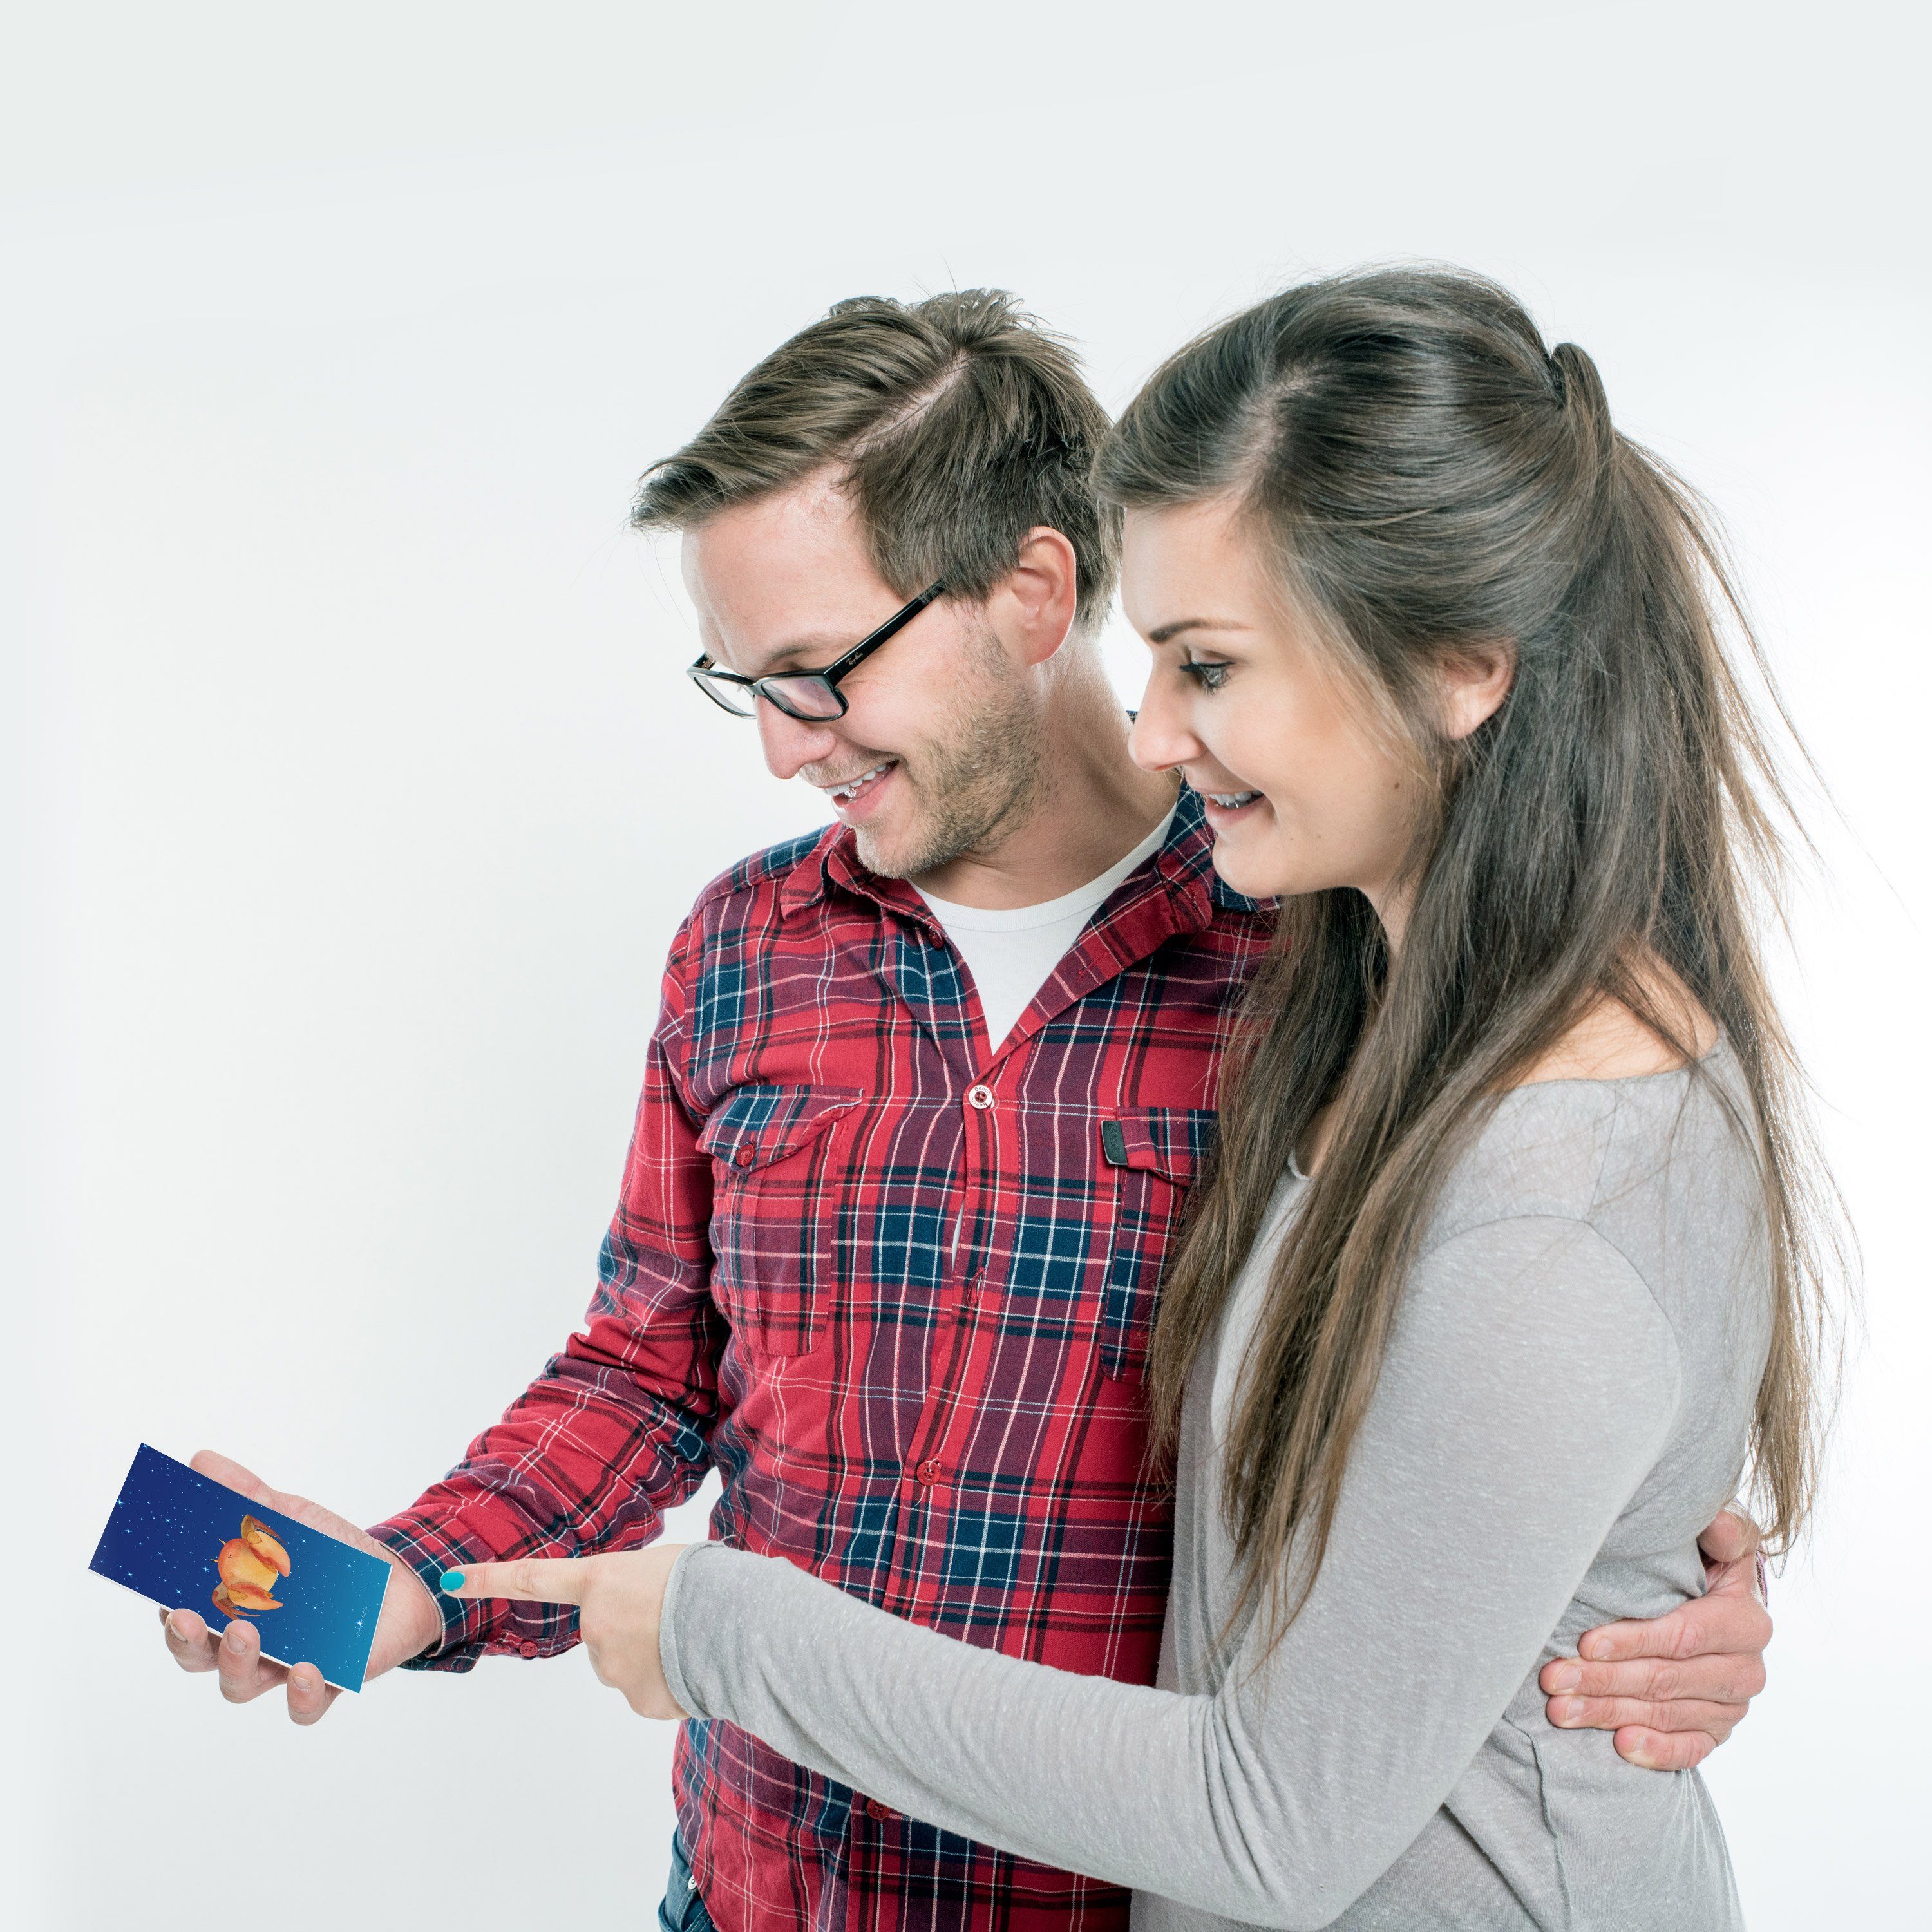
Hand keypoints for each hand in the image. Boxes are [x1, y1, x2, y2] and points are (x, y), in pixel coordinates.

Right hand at [158, 1450, 443, 1724]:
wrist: (397, 1580)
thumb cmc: (331, 1555)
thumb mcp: (290, 1518)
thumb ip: (246, 1495)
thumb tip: (201, 1461)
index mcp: (228, 1607)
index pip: (182, 1616)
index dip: (168, 1610)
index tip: (166, 1594)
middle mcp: (246, 1645)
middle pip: (199, 1657)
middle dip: (188, 1641)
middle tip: (190, 1616)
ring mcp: (281, 1669)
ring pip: (241, 1685)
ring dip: (236, 1662)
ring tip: (247, 1631)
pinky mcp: (325, 1685)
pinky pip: (303, 1707)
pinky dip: (300, 1695)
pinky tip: (307, 1669)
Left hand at [441, 1546, 688, 1717]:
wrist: (738, 1627)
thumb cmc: (707, 1582)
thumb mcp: (664, 1565)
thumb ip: (633, 1588)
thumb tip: (638, 1616)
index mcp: (600, 1580)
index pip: (532, 1579)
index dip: (490, 1579)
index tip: (452, 1580)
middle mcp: (594, 1625)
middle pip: (602, 1632)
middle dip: (633, 1629)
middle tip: (672, 1619)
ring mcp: (612, 1668)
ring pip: (626, 1663)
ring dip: (653, 1656)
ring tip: (690, 1642)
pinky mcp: (636, 1701)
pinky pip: (648, 1691)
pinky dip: (669, 1682)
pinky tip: (692, 1668)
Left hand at [1539, 1507, 1770, 1770]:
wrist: (1718, 1602)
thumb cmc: (1704, 1562)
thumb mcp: (1718, 1541)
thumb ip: (1724, 1531)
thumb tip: (1717, 1523)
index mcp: (1746, 1620)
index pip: (1682, 1636)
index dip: (1633, 1640)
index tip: (1586, 1642)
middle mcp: (1746, 1668)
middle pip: (1665, 1680)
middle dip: (1604, 1680)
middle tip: (1554, 1680)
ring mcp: (1733, 1705)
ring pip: (1665, 1714)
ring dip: (1610, 1713)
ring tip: (1561, 1709)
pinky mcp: (1718, 1730)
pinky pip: (1690, 1749)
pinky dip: (1656, 1750)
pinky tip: (1621, 1746)